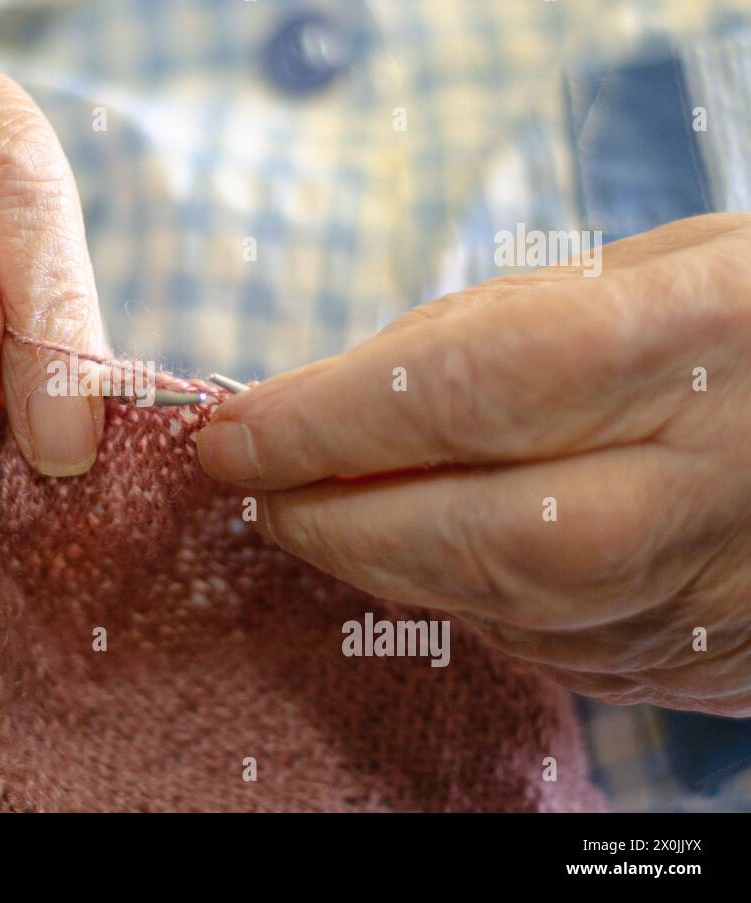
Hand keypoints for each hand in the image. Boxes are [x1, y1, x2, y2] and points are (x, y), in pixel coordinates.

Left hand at [197, 213, 750, 714]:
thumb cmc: (748, 321)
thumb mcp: (642, 268)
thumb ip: (486, 332)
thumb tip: (334, 398)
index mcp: (702, 335)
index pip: (473, 390)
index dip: (328, 420)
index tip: (230, 432)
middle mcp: (709, 480)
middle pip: (470, 532)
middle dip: (329, 515)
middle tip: (253, 485)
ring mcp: (710, 591)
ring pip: (494, 606)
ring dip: (377, 560)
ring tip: (321, 508)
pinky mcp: (694, 659)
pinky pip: (538, 642)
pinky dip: (455, 597)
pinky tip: (430, 547)